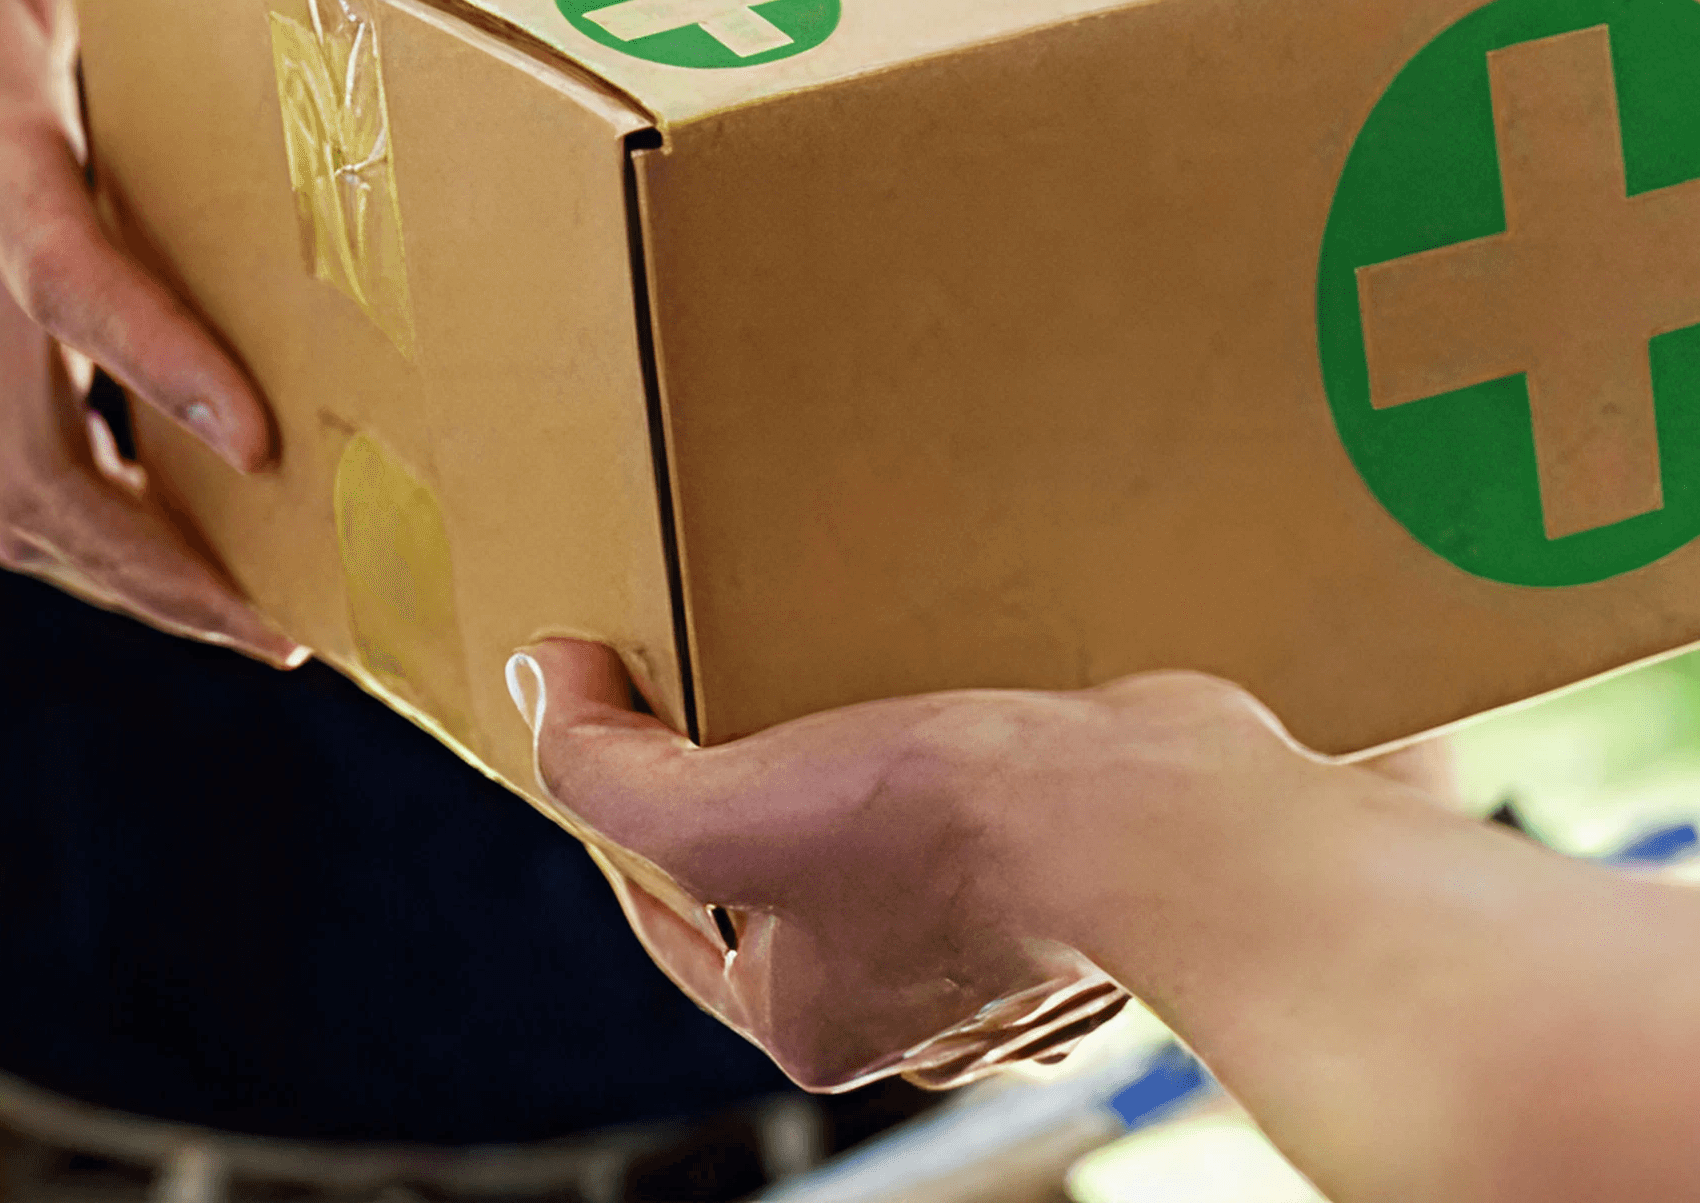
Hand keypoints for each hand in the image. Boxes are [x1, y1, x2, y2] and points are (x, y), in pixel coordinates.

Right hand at [0, 0, 299, 664]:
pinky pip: (26, 490)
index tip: (259, 422)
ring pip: (15, 504)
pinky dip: (117, 549)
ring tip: (277, 627)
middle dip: (149, 550)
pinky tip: (230, 575)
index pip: (58, 271)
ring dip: (137, 583)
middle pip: (22, 460)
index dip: (149, 350)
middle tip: (290, 610)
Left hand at [512, 641, 1302, 1090]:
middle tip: (741, 687)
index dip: (623, 818)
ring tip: (851, 675)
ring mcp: (1004, 953)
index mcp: (810, 1023)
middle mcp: (910, 1014)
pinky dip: (971, 764)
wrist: (1161, 823)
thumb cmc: (950, 834)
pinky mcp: (1077, 882)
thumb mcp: (727, 805)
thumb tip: (538, 684)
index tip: (613, 720)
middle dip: (759, 790)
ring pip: (889, 853)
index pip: (670, 922)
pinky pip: (992, 823)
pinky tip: (969, 697)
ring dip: (868, 769)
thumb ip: (607, 765)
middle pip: (785, 886)